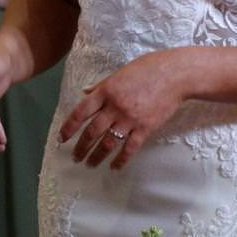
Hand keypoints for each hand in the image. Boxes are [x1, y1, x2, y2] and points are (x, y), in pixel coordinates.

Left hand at [58, 49, 192, 171]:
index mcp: (106, 91)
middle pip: (92, 132)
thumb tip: (85, 93)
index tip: (61, 139)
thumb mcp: (119, 73)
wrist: (175, 75)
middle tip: (75, 158)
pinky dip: (121, 160)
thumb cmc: (147, 69)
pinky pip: (130, 148)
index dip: (69, 127)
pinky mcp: (146, 128)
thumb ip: (101, 86)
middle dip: (81, 147)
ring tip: (89, 164)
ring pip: (108, 143)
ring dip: (96, 156)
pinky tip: (114, 167)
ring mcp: (130, 119)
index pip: (81, 112)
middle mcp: (115, 107)